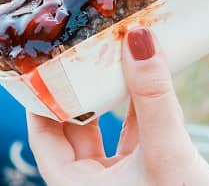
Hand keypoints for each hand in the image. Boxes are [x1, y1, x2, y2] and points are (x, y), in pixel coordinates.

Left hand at [27, 29, 208, 185]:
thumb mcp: (166, 152)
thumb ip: (154, 98)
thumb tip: (139, 38)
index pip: (43, 134)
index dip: (42, 96)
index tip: (46, 57)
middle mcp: (92, 185)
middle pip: (75, 127)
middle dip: (82, 86)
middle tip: (84, 45)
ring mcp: (122, 182)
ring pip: (110, 130)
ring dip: (116, 94)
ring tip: (117, 52)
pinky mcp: (151, 178)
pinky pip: (139, 136)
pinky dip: (144, 108)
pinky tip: (153, 77)